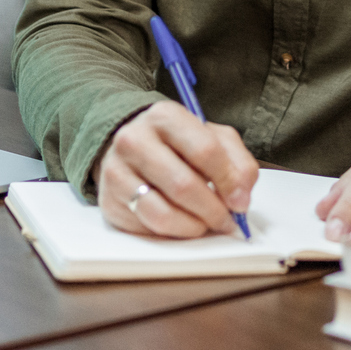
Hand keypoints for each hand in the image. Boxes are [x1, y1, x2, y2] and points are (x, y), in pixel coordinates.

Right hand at [98, 101, 258, 238]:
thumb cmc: (178, 145)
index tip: (240, 200)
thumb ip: (238, 163)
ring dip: (193, 227)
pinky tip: (180, 222)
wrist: (132, 147)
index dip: (229, 181)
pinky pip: (147, 228)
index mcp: (164, 117)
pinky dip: (172, 232)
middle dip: (213, 210)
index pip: (205, 150)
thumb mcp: (213, 138)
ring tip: (205, 224)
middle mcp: (134, 140)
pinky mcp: (109, 201)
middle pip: (183, 186)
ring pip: (162, 213)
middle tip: (226, 220)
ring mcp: (116, 171)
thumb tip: (240, 198)